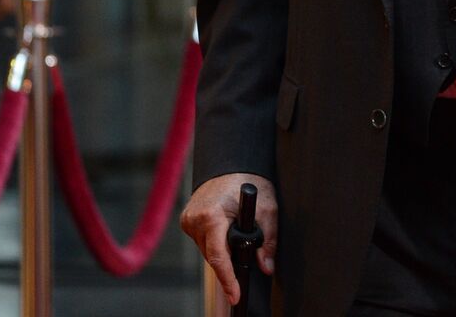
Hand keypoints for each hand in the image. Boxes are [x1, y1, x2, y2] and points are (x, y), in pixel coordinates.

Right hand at [180, 173, 277, 304]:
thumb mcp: (267, 209)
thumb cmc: (249, 180)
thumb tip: (266, 266)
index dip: (227, 278)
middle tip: (244, 263)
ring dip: (221, 250)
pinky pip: (202, 239)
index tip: (235, 294)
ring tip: (236, 237)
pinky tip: (225, 234)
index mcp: (212, 215)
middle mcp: (195, 218)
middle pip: (212, 255)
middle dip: (229, 262)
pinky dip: (214, 241)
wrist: (233, 162)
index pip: (217, 256)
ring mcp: (188, 219)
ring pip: (206, 249)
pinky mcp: (187, 218)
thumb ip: (268, 240)